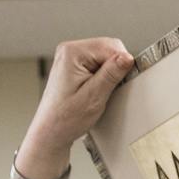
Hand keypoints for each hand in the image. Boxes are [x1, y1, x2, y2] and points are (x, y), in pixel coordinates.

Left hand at [16, 38, 134, 178]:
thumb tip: (127, 57)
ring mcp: (70, 57)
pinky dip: (103, 75)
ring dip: (109, 72)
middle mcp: (69, 50)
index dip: (122, 64)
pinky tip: (96, 90)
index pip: (110, 46)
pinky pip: (97, 63)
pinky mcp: (74, 65)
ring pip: (104, 56)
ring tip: (100, 91)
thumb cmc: (66, 118)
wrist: (51, 131)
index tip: (122, 82)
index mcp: (72, 52)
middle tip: (109, 89)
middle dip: (115, 68)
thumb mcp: (94, 97)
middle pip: (108, 47)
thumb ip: (111, 74)